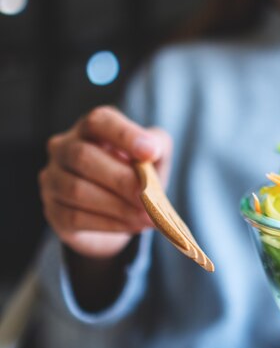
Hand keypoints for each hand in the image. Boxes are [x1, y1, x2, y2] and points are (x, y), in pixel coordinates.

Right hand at [39, 106, 172, 258]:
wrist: (119, 216)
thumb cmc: (137, 176)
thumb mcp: (154, 157)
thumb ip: (157, 148)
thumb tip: (152, 151)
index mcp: (91, 128)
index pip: (99, 121)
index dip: (124, 135)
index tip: (151, 152)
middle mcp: (64, 147)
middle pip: (84, 156)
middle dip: (122, 180)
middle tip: (150, 200)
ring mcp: (53, 178)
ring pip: (77, 190)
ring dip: (119, 207)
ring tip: (148, 218)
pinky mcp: (53, 210)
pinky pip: (76, 217)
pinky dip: (110, 223)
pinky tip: (132, 226)